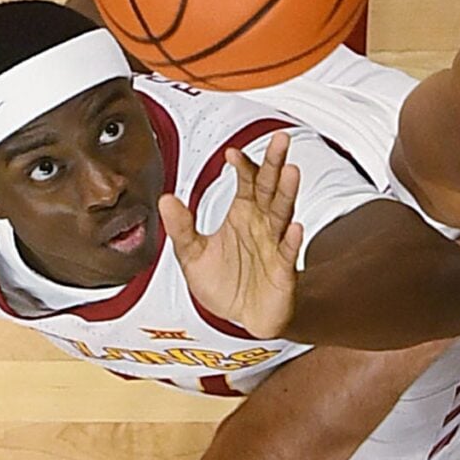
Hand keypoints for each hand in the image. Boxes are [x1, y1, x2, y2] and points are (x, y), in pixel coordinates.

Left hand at [161, 133, 304, 339]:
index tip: (232, 153)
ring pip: (283, 214)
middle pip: (271, 188)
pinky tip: (293, 227)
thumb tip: (165, 199)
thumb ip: (181, 228)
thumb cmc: (225, 285)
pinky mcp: (283, 272)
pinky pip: (288, 253)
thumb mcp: (193, 256)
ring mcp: (275, 246)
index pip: (247, 182)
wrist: (243, 320)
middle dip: (275, 163)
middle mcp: (262, 225)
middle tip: (281, 139)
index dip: (242, 166)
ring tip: (291, 172)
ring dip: (288, 193)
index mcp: (242, 215)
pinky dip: (291, 240)